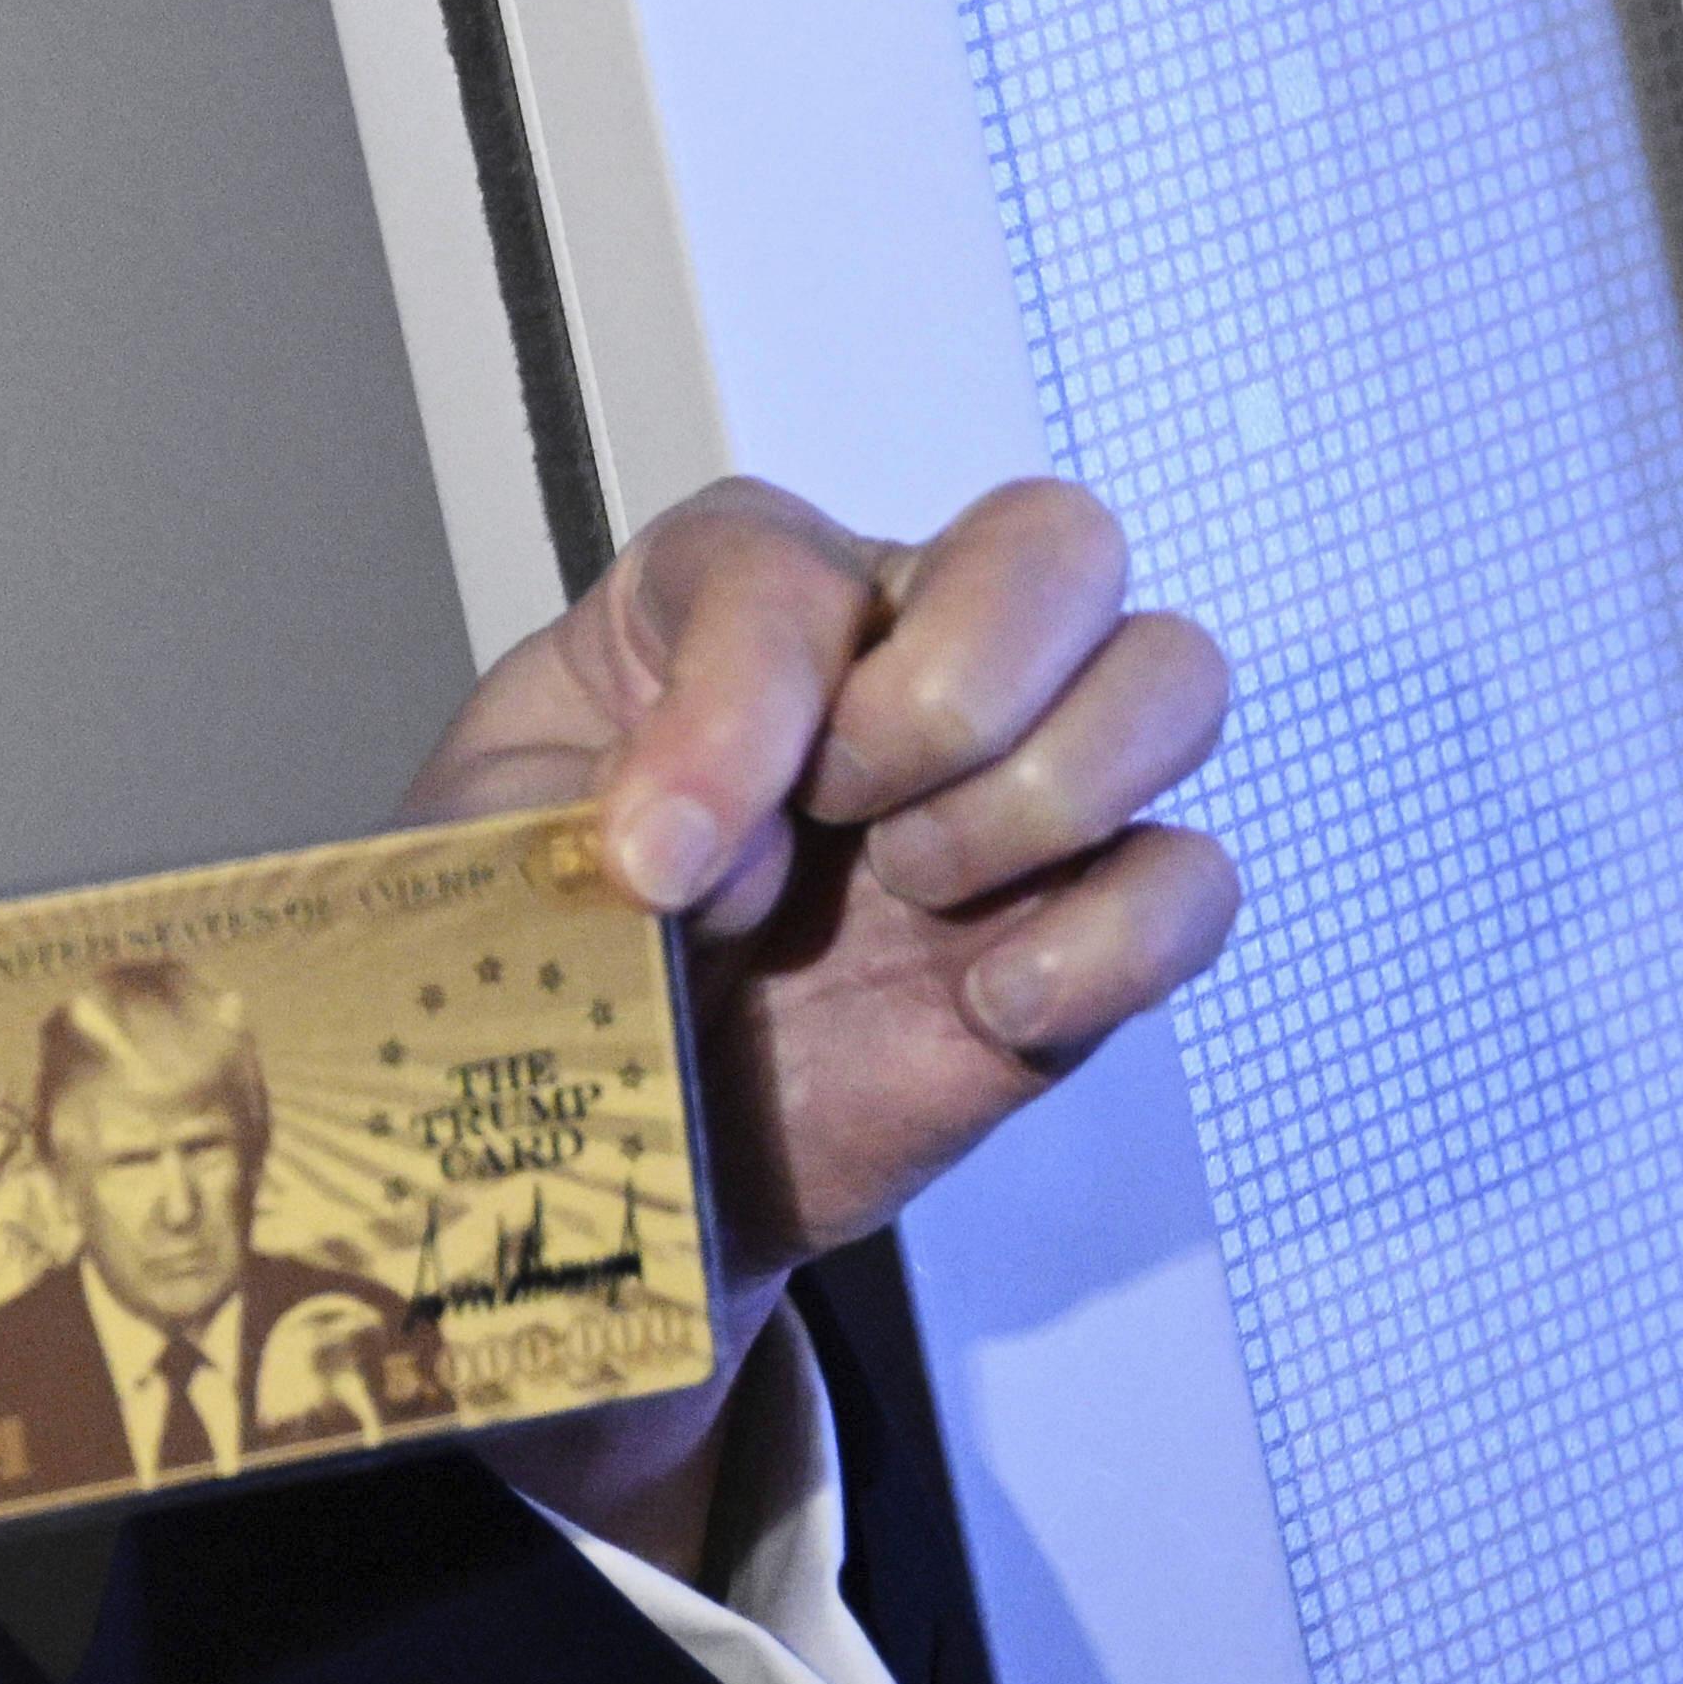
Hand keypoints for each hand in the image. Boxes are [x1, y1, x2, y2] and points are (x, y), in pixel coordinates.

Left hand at [438, 477, 1230, 1566]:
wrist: (594, 1140)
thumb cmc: (543, 945)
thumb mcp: (490, 851)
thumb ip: (579, 812)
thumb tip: (725, 848)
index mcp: (734, 594)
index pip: (791, 569)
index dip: (739, 712)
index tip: (657, 860)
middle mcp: (902, 653)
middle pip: (1054, 544)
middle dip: (953, 691)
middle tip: (841, 815)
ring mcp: (1008, 790)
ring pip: (1167, 676)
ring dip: (1042, 796)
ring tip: (910, 894)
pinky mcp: (1076, 929)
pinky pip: (1192, 881)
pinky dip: (1114, 940)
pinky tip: (987, 1001)